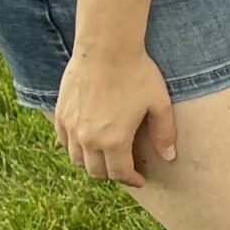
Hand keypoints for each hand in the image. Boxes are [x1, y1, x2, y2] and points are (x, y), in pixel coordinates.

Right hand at [52, 49, 177, 186]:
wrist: (106, 49)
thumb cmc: (137, 74)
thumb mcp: (159, 104)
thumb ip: (164, 133)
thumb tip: (168, 157)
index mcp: (114, 140)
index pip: (120, 173)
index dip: (132, 180)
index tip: (140, 179)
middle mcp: (88, 139)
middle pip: (96, 171)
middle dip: (112, 175)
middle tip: (125, 170)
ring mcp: (71, 127)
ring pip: (77, 159)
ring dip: (92, 164)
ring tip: (106, 159)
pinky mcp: (61, 113)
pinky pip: (63, 141)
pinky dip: (74, 148)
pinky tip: (86, 143)